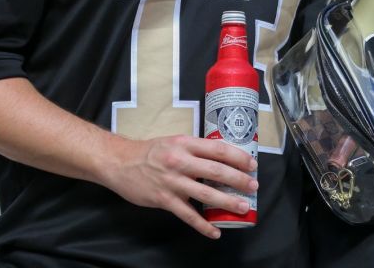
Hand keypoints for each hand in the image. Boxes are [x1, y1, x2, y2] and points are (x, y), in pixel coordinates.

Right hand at [98, 134, 256, 238]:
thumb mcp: (174, 142)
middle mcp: (180, 161)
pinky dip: (203, 225)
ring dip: (227, 201)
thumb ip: (195, 150)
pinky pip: (188, 215)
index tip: (252, 165)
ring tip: (243, 207)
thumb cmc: (150, 152)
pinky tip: (215, 232)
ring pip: (206, 193)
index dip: (238, 157)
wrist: (120, 163)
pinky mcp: (164, 199)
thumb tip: (221, 158)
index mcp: (185, 144)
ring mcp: (172, 181)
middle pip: (216, 170)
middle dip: (239, 180)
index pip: (218, 149)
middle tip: (254, 186)